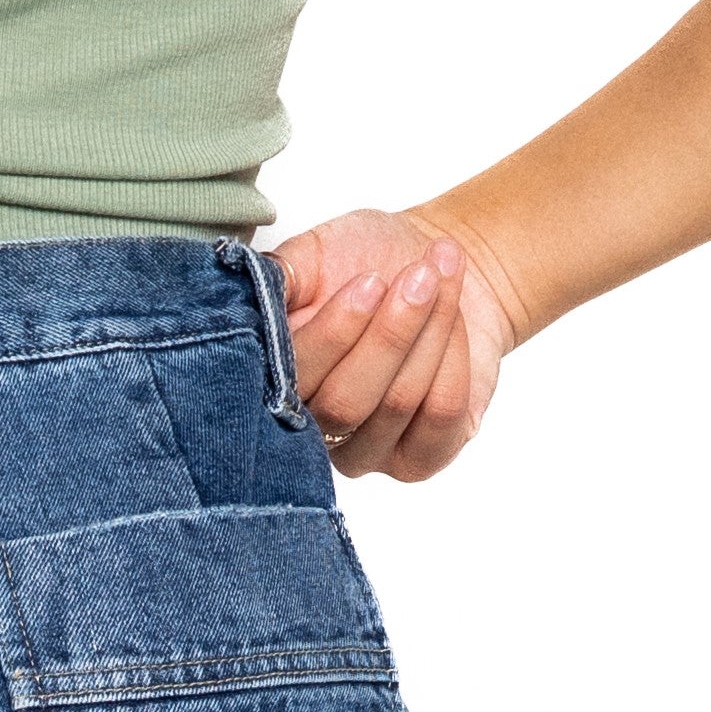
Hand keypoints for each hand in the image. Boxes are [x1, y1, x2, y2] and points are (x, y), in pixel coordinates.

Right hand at [272, 207, 523, 481]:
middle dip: (392, 335)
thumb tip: (256, 287)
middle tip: (421, 277)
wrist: (436, 272)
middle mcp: (312, 425)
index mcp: (275, 378)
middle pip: (346, 402)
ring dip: (430, 332)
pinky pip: (441, 414)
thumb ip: (281, 274)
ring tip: (440, 278)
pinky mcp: (421, 458)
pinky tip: (454, 321)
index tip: (371, 282)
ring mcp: (365, 450)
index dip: (334, 334)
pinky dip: (454, 358)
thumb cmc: (367, 259)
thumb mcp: (315, 253)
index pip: (294, 377)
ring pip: (397, 403)